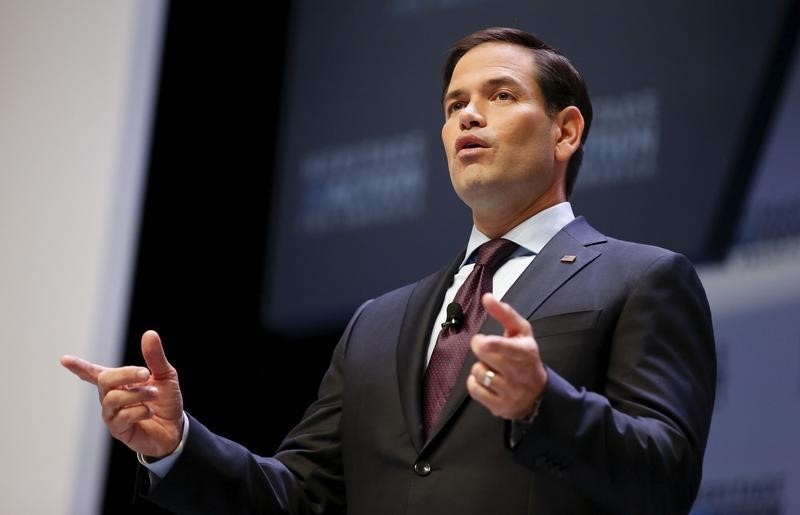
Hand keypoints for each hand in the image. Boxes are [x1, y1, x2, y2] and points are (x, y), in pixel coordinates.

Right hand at [61, 330, 183, 457]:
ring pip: (112, 398)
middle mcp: (111, 397)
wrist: (176, 428)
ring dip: (137, 394)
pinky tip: (150, 412)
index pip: (94, 373)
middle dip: (126, 374)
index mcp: (119, 382)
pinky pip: (122, 417)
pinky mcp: (118, 430)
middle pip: (105, 380)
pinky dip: (140, 410)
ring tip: (154, 394)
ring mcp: (112, 414)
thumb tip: (149, 334)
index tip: (64, 359)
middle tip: (146, 374)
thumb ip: (155, 357)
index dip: (79, 367)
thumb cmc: (166, 401)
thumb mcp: (165, 375)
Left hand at [467, 293, 547, 419]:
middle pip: (485, 355)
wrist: (539, 394)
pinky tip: (486, 382)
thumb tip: (486, 297)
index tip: (482, 341)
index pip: (506, 348)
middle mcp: (520, 373)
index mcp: (526, 352)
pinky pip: (474, 389)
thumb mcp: (521, 332)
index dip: (491, 344)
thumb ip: (504, 313)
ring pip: (478, 372)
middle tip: (487, 348)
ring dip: (479, 367)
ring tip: (492, 368)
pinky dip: (475, 383)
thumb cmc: (525, 356)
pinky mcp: (500, 406)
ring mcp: (510, 392)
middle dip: (481, 348)